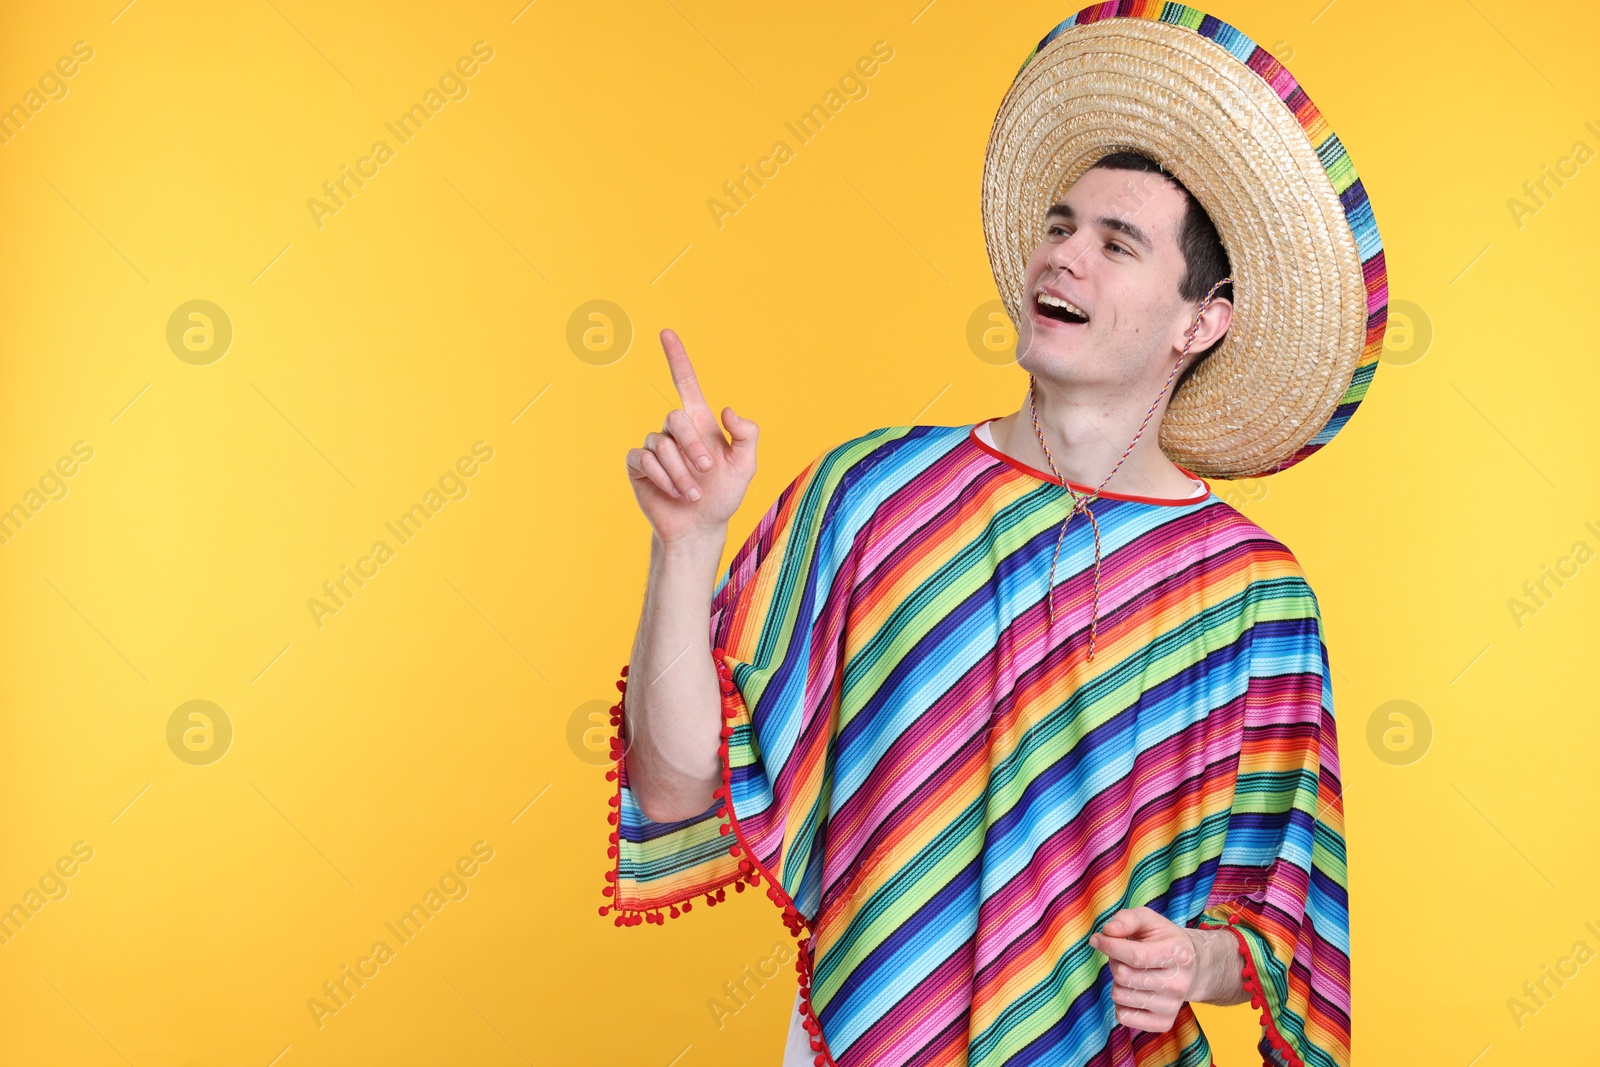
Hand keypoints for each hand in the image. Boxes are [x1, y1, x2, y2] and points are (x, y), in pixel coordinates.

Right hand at [625, 328, 758, 546]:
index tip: (667, 333)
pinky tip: (674, 493)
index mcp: (699, 423)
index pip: (685, 383)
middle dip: (693, 447)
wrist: (700, 527)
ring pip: (662, 446)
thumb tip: (727, 409)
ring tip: (694, 494)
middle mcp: (674, 431)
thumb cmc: (724, 494)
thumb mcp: (746, 466)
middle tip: (707, 471)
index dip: (676, 358)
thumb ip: (747, 434)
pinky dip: (663, 478)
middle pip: (676, 419)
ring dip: (681, 473)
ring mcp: (654, 447)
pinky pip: (645, 460)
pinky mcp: (639, 466)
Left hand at [1088, 906, 1205, 1032]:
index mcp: (1179, 954)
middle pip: (1124, 976)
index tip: (1096, 939)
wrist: (1190, 969)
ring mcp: (1172, 1007)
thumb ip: (1127, 919)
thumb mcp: (1149, 920)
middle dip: (1114, 961)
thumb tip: (1108, 931)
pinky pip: (1123, 1017)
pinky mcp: (1164, 1023)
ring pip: (1120, 996)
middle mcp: (1179, 984)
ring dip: (1116, 982)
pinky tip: (1132, 991)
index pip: (1135, 956)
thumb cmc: (1163, 940)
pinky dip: (1119, 1003)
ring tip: (1131, 972)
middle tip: (1121, 956)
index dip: (1109, 946)